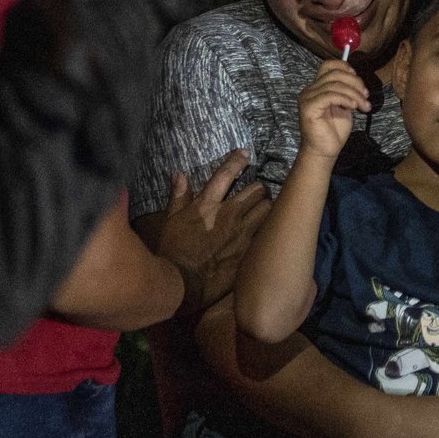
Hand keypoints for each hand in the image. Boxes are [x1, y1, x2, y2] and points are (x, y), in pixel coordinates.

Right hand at [154, 149, 270, 313]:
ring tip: (266, 209)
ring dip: (268, 207)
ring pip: (268, 210)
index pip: (226, 174)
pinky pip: (266, 234)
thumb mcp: (170, 221)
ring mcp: (243, 233)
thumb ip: (178, 197)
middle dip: (260, 188)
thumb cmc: (173, 251)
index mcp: (208, 204)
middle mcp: (230, 214)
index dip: (237, 160)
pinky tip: (267, 232)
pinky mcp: (250, 250)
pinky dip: (267, 230)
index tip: (245, 153)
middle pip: (257, 190)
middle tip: (259, 191)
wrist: (182, 283)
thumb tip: (180, 175)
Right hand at [296, 59, 371, 158]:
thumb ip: (347, 91)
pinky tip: (353, 107)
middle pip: (335, 73)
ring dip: (354, 94)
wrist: (324, 150)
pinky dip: (345, 98)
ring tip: (363, 106)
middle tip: (366, 96)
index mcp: (318, 87)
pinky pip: (330, 95)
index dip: (346, 68)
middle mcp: (310, 89)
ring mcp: (308, 98)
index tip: (359, 82)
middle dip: (355, 82)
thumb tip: (358, 80)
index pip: (329, 65)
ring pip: (335, 85)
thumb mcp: (345, 105)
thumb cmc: (334, 130)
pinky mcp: (309, 107)